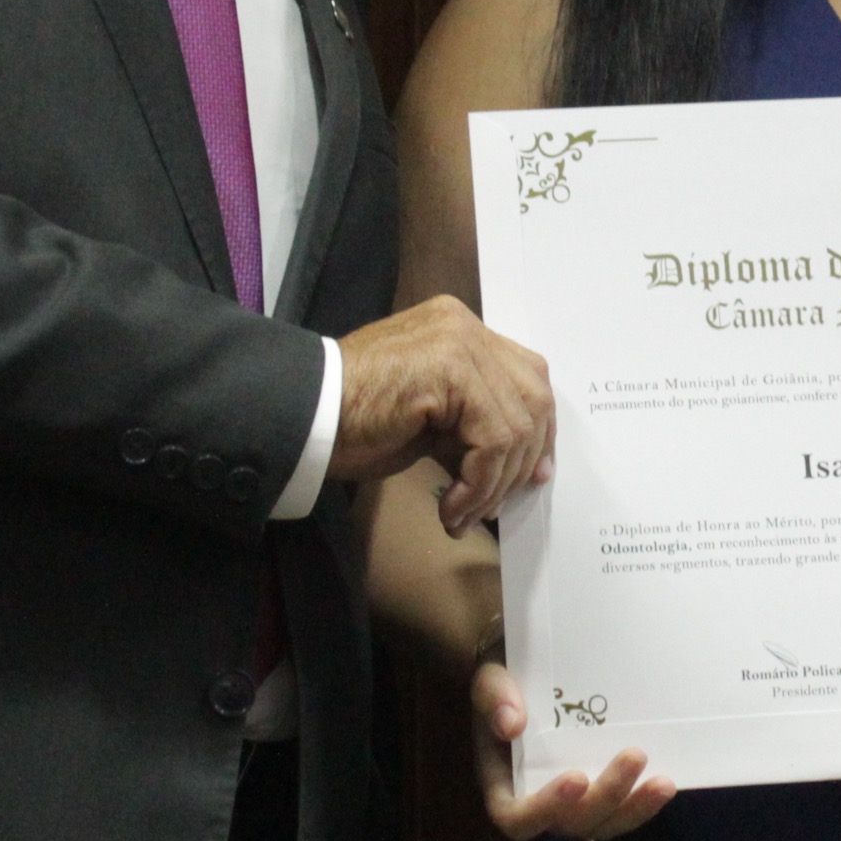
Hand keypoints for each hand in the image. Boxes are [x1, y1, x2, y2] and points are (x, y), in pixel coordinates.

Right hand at [330, 295, 553, 530]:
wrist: (302, 418)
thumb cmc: (356, 423)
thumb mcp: (431, 418)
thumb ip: (475, 423)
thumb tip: (528, 465)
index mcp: (461, 329)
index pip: (529, 377)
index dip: (538, 433)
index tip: (528, 479)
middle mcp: (464, 326)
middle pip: (534, 398)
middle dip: (522, 463)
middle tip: (494, 505)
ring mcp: (458, 342)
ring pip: (517, 427)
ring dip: (493, 485)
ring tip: (461, 514)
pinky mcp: (449, 370)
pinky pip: (492, 441)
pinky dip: (478, 486)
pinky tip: (449, 508)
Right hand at [471, 650, 674, 840]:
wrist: (534, 668)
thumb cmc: (507, 678)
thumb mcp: (492, 677)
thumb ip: (494, 696)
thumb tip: (511, 725)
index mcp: (505, 784)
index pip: (516, 818)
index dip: (546, 808)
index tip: (576, 777)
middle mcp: (540, 801)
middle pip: (571, 824)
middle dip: (606, 797)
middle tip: (635, 755)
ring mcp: (574, 802)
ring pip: (603, 824)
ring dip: (634, 808)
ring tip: (664, 783)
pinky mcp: (601, 791)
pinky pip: (622, 810)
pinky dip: (644, 802)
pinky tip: (666, 782)